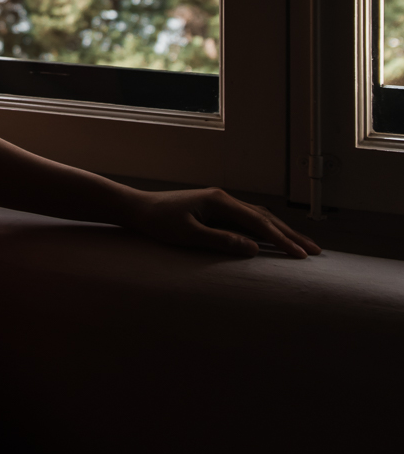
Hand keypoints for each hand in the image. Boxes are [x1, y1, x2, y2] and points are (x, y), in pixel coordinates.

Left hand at [127, 187, 321, 258]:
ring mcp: (221, 202)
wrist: (139, 209)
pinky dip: (265, 229)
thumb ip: (221, 241)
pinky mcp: (215, 209)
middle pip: (265, 217)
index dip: (282, 240)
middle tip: (314, 252)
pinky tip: (273, 238)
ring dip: (280, 231)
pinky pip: (247, 219)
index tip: (301, 255)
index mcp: (220, 202)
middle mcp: (224, 198)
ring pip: (258, 217)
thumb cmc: (160, 223)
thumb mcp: (189, 235)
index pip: (259, 222)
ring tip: (301, 246)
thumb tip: (254, 249)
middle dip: (290, 235)